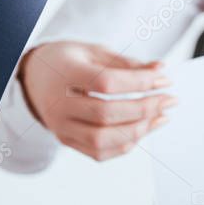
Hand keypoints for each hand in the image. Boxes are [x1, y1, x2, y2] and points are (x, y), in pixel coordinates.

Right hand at [18, 41, 175, 160]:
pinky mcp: (66, 141)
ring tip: (161, 116)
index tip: (164, 79)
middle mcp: (58, 105)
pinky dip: (126, 144)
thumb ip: (126, 63)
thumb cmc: (67, 61)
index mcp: (64, 74)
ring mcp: (61, 127)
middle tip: (170, 100)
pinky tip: (144, 128)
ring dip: (139, 130)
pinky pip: (100, 152)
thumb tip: (160, 69)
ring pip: (102, 140)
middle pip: (106, 114)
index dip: (140, 83)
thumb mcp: (93, 52)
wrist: (34, 79)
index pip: (106, 83)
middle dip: (145, 109)